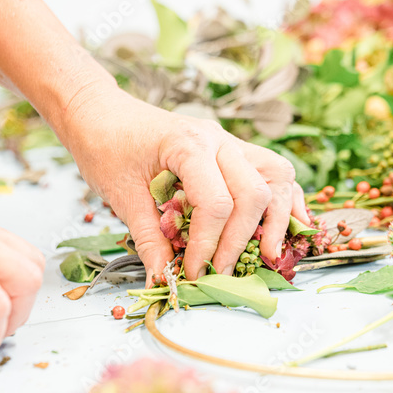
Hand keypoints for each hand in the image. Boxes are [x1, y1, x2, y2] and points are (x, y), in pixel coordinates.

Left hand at [62, 85, 309, 281]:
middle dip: (242, 240)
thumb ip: (149, 239)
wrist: (101, 113)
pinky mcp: (234, 150)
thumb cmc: (107, 147)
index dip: (208, 245)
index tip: (192, 272)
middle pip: (255, 193)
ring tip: (269, 254)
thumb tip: (164, 279)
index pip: (217, 203)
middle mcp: (219, 140)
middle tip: (221, 272)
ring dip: (278, 217)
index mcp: (188, 145)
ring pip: (277, 176)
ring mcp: (230, 142)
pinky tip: (291, 224)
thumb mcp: (122, 196)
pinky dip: (286, 198)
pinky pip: (273, 171)